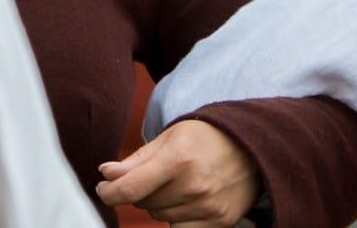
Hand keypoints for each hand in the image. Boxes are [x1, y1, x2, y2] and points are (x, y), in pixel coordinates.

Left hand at [96, 119, 261, 227]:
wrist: (252, 147)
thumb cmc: (207, 137)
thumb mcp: (171, 137)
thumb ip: (136, 159)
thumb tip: (106, 174)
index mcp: (178, 158)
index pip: (130, 188)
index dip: (109, 192)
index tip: (104, 188)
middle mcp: (193, 185)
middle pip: (144, 204)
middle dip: (141, 191)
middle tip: (158, 174)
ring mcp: (208, 207)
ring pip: (160, 217)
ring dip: (160, 204)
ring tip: (179, 183)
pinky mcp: (219, 222)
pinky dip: (177, 217)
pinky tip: (188, 199)